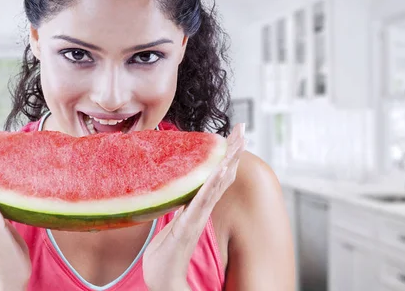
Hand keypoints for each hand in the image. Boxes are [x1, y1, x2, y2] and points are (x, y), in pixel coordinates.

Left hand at [142, 123, 245, 290]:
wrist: (162, 280)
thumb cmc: (165, 255)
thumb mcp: (174, 224)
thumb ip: (182, 209)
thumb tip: (186, 194)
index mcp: (197, 207)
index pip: (214, 177)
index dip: (226, 157)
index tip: (233, 136)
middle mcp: (201, 211)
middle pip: (221, 176)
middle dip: (232, 153)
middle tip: (242, 129)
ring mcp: (196, 218)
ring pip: (215, 186)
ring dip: (226, 164)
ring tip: (236, 144)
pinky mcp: (188, 226)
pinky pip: (201, 202)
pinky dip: (212, 186)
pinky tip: (220, 171)